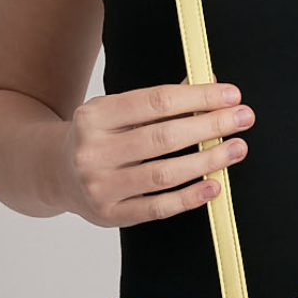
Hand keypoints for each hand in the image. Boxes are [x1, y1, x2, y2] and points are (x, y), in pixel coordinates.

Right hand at [57, 79, 253, 226]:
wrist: (55, 174)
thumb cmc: (97, 137)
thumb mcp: (116, 111)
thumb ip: (159, 101)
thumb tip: (209, 83)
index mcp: (94, 115)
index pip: (156, 101)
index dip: (198, 96)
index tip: (230, 94)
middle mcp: (93, 151)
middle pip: (163, 136)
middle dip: (210, 125)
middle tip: (242, 118)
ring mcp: (100, 186)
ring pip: (164, 174)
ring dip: (208, 161)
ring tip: (236, 148)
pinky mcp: (111, 215)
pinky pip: (158, 207)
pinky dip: (190, 198)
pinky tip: (214, 186)